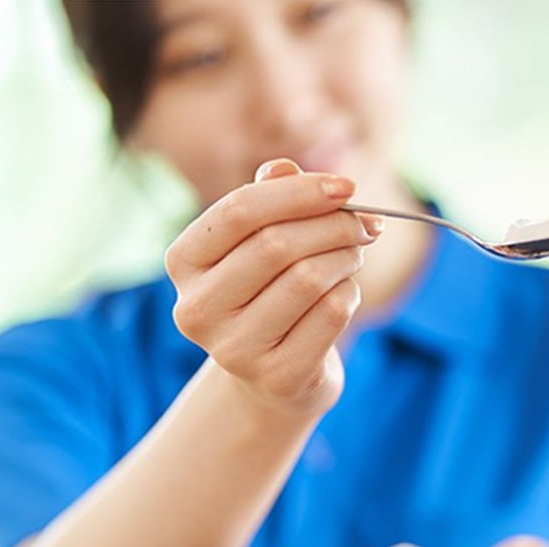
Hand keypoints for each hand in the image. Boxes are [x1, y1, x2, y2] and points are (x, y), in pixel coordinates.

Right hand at [165, 159, 382, 415]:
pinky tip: (346, 292)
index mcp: (183, 262)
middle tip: (365, 223)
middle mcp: (197, 308)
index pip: (239, 211)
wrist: (275, 375)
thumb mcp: (263, 240)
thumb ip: (271, 198)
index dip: (299, 192)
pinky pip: (331, 313)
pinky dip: (350, 292)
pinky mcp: (277, 376)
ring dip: (346, 257)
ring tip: (355, 255)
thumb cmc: (269, 291)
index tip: (347, 186)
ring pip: (308, 278)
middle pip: (276, 245)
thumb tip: (283, 168)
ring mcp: (233, 348)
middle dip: (333, 225)